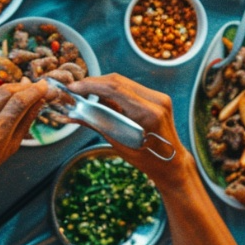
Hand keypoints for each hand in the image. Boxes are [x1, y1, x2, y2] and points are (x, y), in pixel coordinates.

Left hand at [0, 81, 52, 204]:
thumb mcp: (4, 155)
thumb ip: (21, 128)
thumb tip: (36, 106)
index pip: (19, 102)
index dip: (35, 91)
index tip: (45, 87)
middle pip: (7, 92)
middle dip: (25, 87)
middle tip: (37, 87)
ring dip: (11, 92)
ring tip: (23, 94)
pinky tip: (1, 107)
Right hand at [67, 74, 190, 183]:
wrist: (172, 163)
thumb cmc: (147, 160)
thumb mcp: (119, 144)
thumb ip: (97, 124)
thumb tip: (73, 115)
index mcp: (149, 113)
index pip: (115, 89)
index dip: (90, 85)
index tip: (73, 87)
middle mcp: (156, 100)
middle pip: (118, 81)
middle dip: (93, 82)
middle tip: (75, 89)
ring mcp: (158, 97)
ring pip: (123, 82)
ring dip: (101, 85)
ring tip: (84, 93)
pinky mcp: (156, 97)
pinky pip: (129, 88)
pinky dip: (112, 91)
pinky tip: (100, 97)